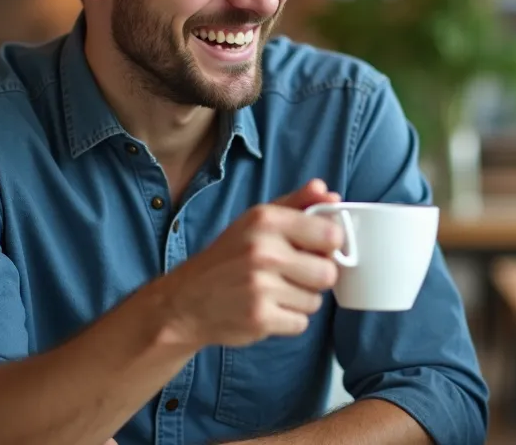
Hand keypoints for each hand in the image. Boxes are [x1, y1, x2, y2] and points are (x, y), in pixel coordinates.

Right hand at [157, 179, 342, 347]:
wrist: (185, 301)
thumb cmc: (228, 258)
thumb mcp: (256, 221)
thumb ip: (297, 204)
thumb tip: (330, 192)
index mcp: (266, 220)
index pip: (331, 235)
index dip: (329, 246)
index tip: (316, 250)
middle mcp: (263, 251)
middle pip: (328, 272)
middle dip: (315, 278)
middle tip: (291, 275)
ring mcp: (261, 286)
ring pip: (315, 300)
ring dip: (300, 300)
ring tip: (274, 293)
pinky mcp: (260, 318)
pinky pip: (301, 323)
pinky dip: (288, 321)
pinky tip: (267, 310)